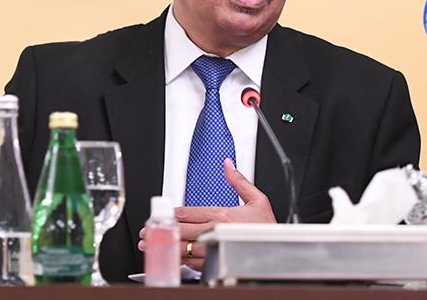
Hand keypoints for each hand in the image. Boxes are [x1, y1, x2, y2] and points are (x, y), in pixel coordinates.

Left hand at [137, 159, 274, 270]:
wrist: (279, 250)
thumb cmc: (268, 228)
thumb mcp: (257, 199)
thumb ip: (239, 181)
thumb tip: (228, 164)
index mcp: (220, 215)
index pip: (187, 212)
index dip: (169, 213)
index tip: (158, 213)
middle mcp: (213, 231)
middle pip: (179, 230)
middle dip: (161, 229)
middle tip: (146, 230)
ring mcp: (213, 248)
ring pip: (182, 247)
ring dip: (165, 245)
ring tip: (151, 245)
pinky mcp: (216, 262)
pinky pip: (193, 263)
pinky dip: (181, 259)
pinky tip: (173, 256)